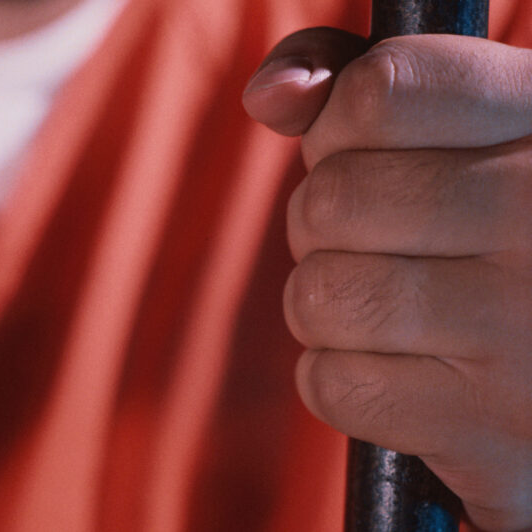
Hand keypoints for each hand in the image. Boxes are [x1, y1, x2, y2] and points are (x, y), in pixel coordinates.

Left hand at [245, 30, 531, 530]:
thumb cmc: (508, 236)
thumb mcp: (471, 133)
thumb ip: (369, 91)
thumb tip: (269, 96)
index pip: (383, 91)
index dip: (339, 125)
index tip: (365, 147)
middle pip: (332, 200)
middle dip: (322, 223)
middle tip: (378, 240)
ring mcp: (526, 327)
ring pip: (319, 297)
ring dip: (328, 305)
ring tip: (389, 306)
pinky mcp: (495, 429)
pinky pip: (332, 385)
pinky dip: (344, 380)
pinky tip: (407, 371)